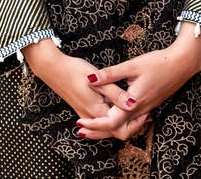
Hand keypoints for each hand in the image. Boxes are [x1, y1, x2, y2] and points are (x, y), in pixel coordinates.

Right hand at [23, 39, 150, 140]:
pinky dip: (111, 119)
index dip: (136, 123)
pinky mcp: (82, 109)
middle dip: (131, 126)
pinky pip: (100, 121)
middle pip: (115, 131)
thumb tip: (133, 105)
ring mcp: (85, 115)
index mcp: (98, 111)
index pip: (121, 128)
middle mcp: (91, 117)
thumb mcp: (98, 80)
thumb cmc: (75, 71)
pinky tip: (116, 107)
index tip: (147, 114)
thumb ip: (116, 94)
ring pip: (108, 127)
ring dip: (122, 122)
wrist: (53, 69)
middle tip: (145, 115)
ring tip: (135, 112)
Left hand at [77, 23, 200, 139]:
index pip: (110, 122)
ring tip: (92, 122)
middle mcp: (140, 110)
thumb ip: (110, 74)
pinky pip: (132, 120)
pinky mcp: (149, 105)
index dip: (94, 124)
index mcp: (133, 102)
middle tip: (81, 128)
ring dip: (108, 127)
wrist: (181, 64)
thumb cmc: (157, 63)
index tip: (79, 123)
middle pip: (117, 130)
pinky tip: (112, 111)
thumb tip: (89, 79)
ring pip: (125, 127)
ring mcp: (146, 109)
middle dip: (98, 131)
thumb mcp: (131, 66)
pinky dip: (119, 121)